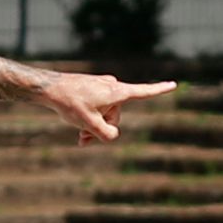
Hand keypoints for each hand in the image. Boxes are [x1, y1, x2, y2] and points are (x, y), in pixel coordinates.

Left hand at [38, 72, 178, 143]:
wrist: (49, 88)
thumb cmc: (70, 103)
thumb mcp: (88, 123)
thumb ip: (106, 133)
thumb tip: (113, 135)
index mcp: (117, 92)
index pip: (143, 92)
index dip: (159, 90)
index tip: (174, 84)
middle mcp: (113, 86)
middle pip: (116, 116)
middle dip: (103, 128)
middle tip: (83, 138)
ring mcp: (103, 87)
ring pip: (105, 114)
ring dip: (94, 125)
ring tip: (78, 133)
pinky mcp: (93, 89)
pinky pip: (97, 108)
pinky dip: (90, 118)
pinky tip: (77, 124)